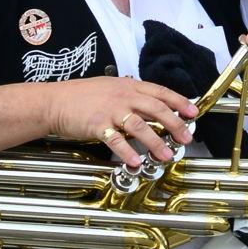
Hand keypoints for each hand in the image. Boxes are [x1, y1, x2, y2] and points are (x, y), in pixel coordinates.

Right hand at [42, 75, 197, 170]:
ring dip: (155, 142)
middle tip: (186, 138)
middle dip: (175, 124)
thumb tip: (151, 105)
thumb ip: (130, 95)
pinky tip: (136, 161)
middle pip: (156, 109)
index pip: (160, 92)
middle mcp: (123, 96)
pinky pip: (115, 140)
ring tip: (166, 155)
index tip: (193, 113)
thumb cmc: (82, 96)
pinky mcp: (97, 125)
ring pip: (139, 126)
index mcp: (128, 86)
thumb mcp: (110, 88)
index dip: (179, 102)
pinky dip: (127, 152)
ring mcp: (110, 111)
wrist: (54, 101)